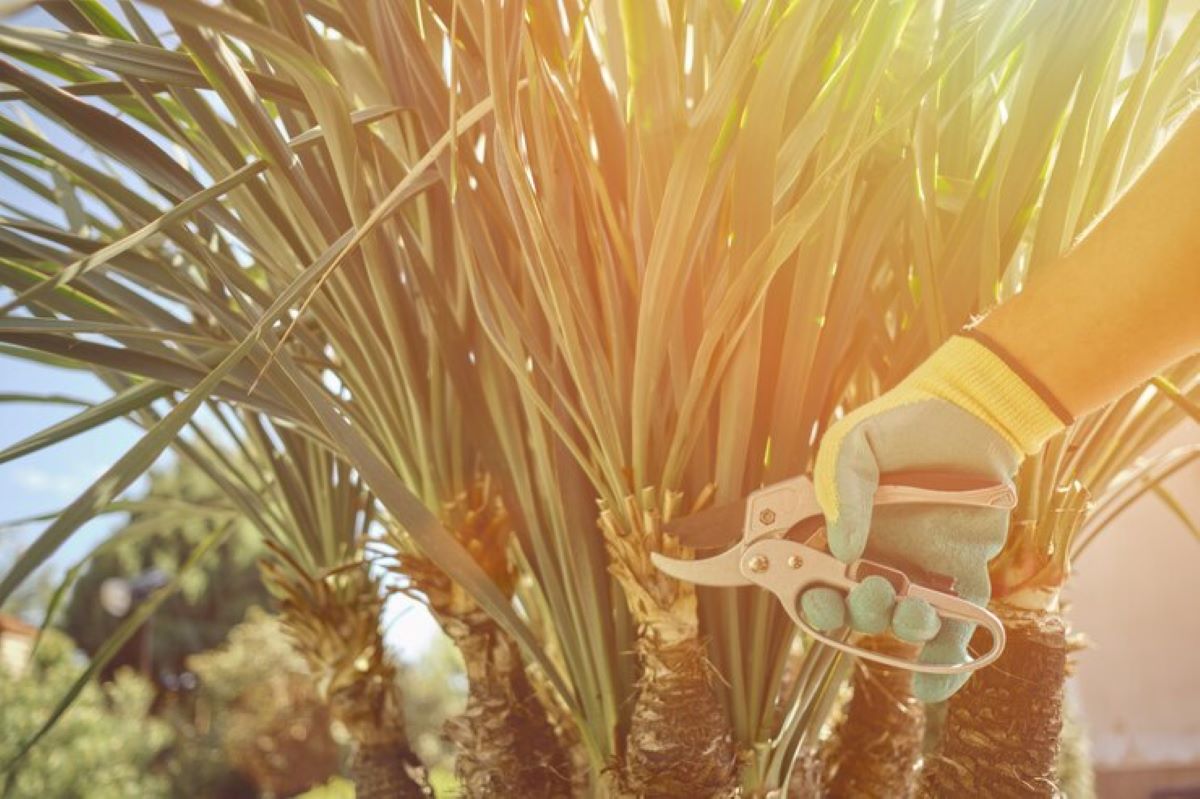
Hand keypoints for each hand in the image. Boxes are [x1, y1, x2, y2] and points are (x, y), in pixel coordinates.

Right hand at [800, 333, 1068, 701]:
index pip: (808, 578)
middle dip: (856, 612)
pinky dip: (943, 665)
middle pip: (851, 610)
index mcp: (837, 532)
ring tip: (916, 609)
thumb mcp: (854, 445)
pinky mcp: (962, 574)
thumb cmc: (901, 426)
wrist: (970, 413)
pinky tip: (932, 687)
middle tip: (873, 587)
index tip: (812, 594)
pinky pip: (954, 628)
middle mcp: (873, 558)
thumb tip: (843, 550)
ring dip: (902, 627)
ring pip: (900, 622)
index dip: (805, 596)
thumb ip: (843, 492)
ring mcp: (917, 570)